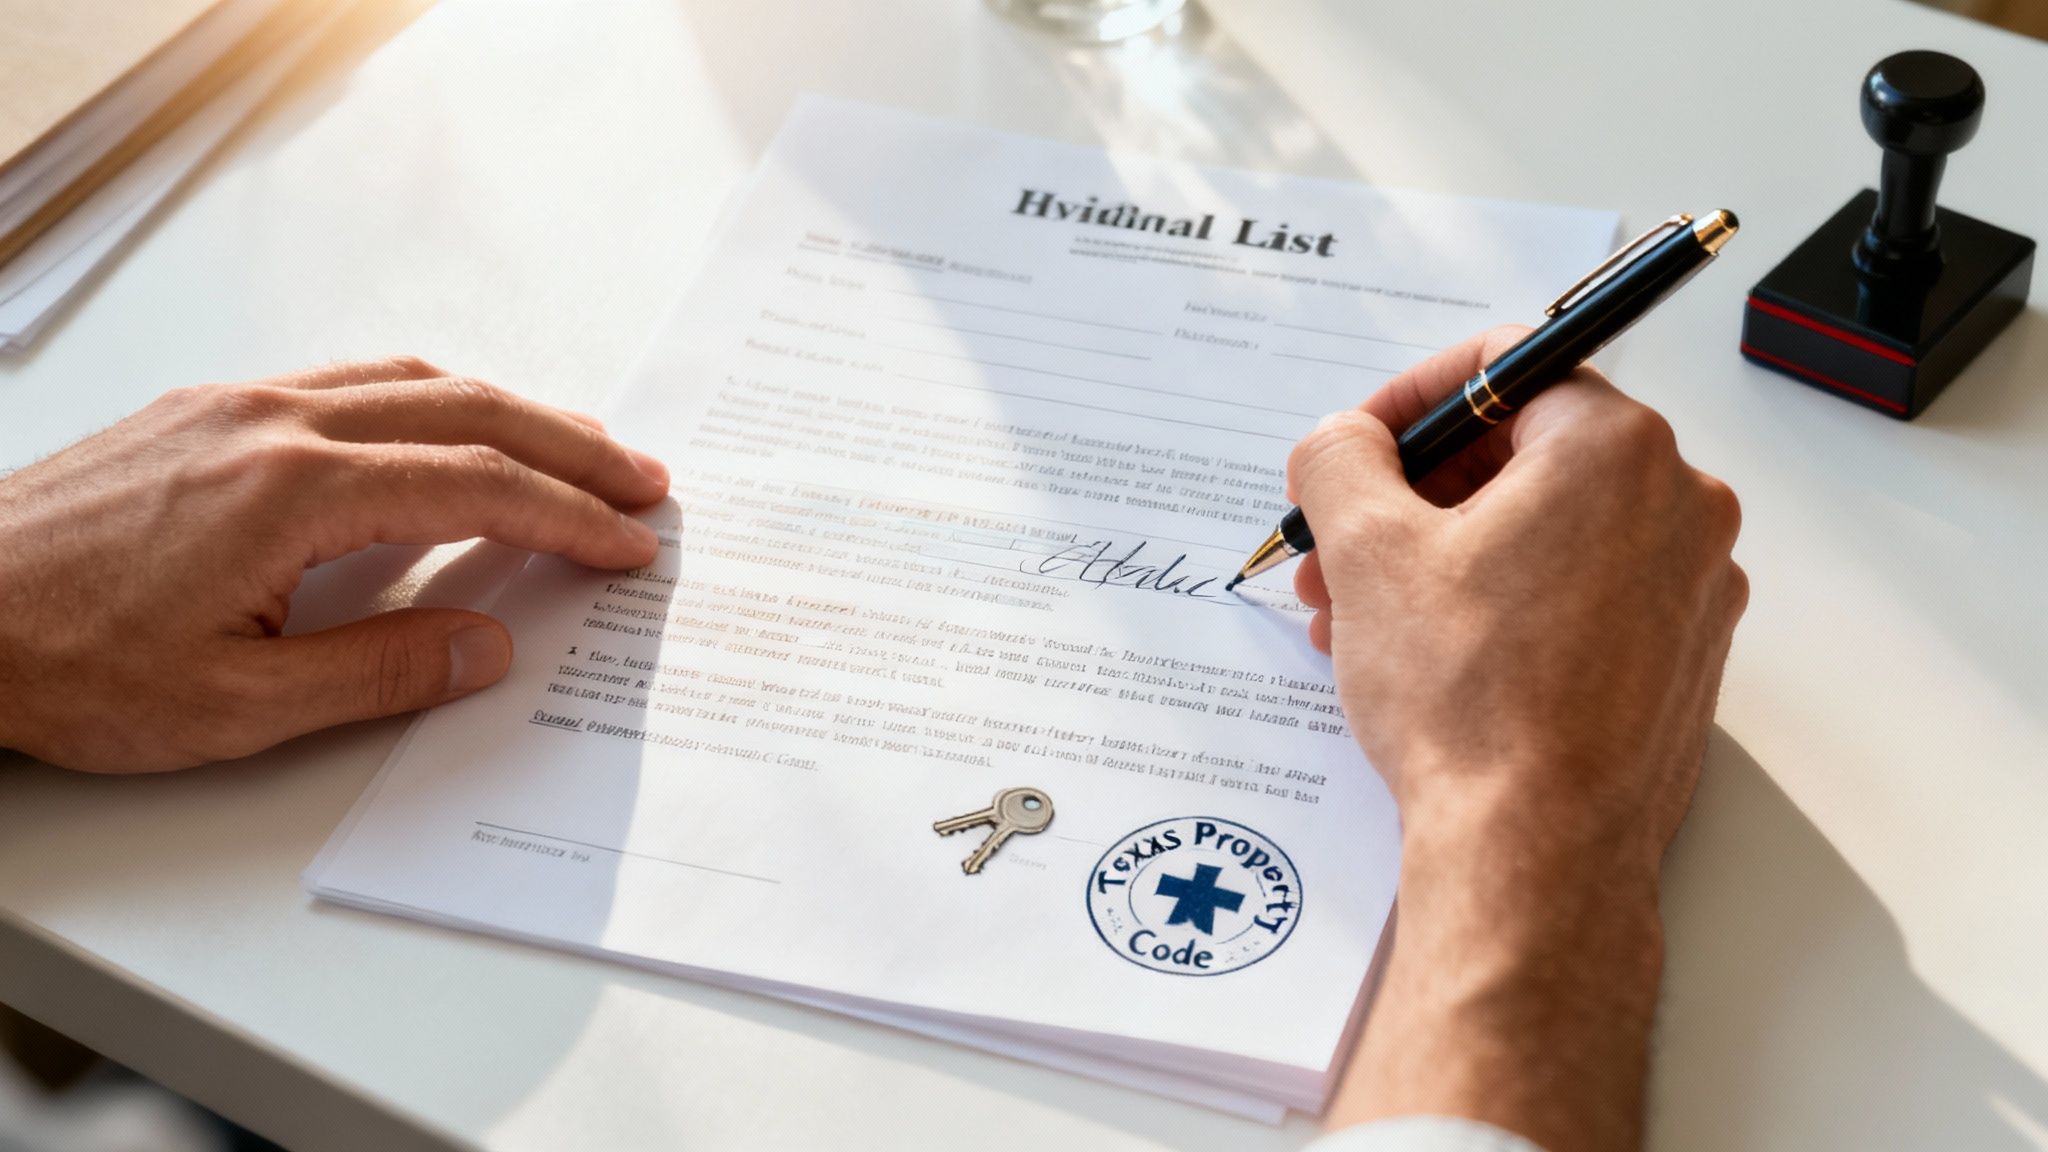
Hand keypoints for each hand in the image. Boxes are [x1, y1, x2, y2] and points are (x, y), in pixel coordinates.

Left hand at [0, 358, 668, 773]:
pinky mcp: (204, 412)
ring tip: (571, 447)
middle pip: (465, 411)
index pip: (476, 488)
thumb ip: (380, 671)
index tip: (629, 542)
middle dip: (569, 445)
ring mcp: (237, 406)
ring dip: (507, 410)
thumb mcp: (235, 706)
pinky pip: (349, 380)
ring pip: (410, 380)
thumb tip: (488, 644)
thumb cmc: (63, 663)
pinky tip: (446, 426)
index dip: (568, 516)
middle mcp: (274, 424)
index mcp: (294, 492)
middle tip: (642, 479)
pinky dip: (431, 396)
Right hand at [1294, 328, 1745, 1151]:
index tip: (1355, 450)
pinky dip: (1503, 610)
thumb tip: (1342, 441)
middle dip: (1414, 500)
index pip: (1505, 369)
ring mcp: (1691, 590)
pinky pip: (1580, 600)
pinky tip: (1429, 662)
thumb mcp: (1366, 552)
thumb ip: (1340, 458)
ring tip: (1361, 619)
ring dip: (1444, 561)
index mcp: (1616, 450)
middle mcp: (1678, 508)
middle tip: (1341, 546)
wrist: (1534, 854)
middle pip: (1523, 458)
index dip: (1406, 403)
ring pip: (1545, 536)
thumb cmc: (1470, 705)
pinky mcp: (1679, 661)